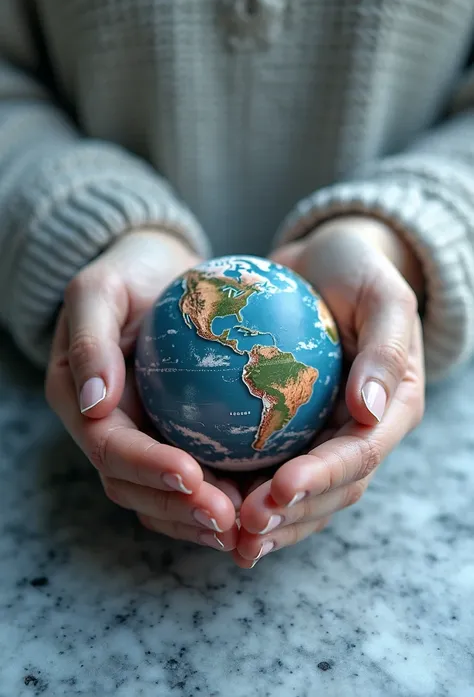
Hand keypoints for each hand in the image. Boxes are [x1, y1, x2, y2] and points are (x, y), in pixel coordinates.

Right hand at [46, 229, 239, 550]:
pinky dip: (221, 492)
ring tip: (247, 525)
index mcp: (79, 401)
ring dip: (199, 517)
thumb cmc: (127, 273)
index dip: (147, 468)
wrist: (155, 272)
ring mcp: (139, 436)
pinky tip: (261, 499)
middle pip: (133, 487)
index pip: (109, 448)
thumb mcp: (98, 288)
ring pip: (161, 494)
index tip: (191, 476)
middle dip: (178, 509)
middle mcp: (106, 429)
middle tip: (229, 518)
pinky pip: (194, 475)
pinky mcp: (172, 435)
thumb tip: (95, 402)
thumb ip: (89, 339)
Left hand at [233, 216, 425, 566]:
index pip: (359, 456)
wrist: (325, 263)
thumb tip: (370, 409)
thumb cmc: (358, 271)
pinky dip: (242, 488)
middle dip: (291, 516)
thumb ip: (385, 350)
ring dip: (268, 521)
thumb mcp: (384, 296)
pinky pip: (267, 465)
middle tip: (244, 528)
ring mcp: (324, 434)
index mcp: (392, 409)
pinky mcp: (291, 428)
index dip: (322, 479)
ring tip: (226, 537)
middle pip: (330, 491)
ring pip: (300, 494)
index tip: (280, 488)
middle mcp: (359, 432)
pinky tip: (205, 498)